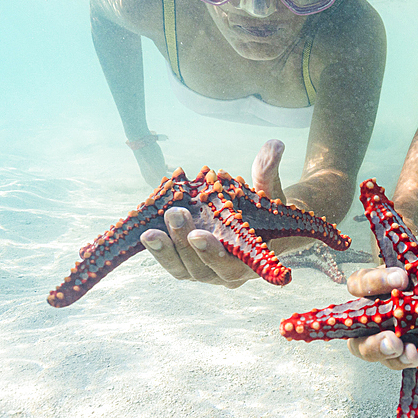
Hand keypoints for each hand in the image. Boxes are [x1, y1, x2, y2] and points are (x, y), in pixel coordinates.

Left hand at [139, 139, 287, 286]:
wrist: (257, 225)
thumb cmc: (265, 208)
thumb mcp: (269, 189)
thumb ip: (269, 170)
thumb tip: (276, 143)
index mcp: (251, 261)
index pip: (230, 265)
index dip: (212, 253)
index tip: (197, 236)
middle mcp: (228, 274)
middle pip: (200, 270)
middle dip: (182, 244)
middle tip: (173, 214)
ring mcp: (206, 273)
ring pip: (181, 269)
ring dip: (164, 250)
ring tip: (148, 230)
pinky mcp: (188, 266)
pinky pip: (170, 262)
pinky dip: (156, 251)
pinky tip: (140, 233)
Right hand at [345, 224, 417, 372]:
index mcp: (371, 290)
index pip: (359, 286)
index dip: (375, 283)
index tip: (401, 278)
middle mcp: (373, 321)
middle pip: (359, 339)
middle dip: (375, 344)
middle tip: (394, 341)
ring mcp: (391, 341)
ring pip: (383, 357)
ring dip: (397, 360)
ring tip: (414, 357)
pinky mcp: (416, 353)